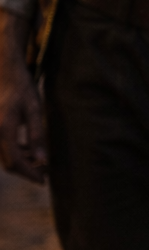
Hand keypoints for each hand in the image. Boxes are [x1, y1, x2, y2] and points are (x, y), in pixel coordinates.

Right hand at [0, 11, 46, 183]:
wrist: (4, 70)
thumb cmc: (21, 87)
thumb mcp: (35, 109)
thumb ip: (37, 135)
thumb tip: (41, 160)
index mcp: (3, 129)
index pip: (15, 162)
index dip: (29, 173)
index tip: (43, 179)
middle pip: (7, 163)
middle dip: (26, 170)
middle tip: (44, 171)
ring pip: (3, 157)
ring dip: (21, 161)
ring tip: (39, 159)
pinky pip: (1, 147)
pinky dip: (14, 151)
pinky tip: (28, 148)